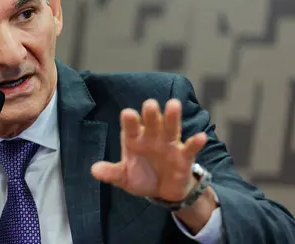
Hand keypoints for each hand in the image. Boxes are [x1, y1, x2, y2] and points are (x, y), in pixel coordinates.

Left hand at [91, 98, 206, 201]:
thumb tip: (94, 170)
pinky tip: (201, 136)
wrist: (163, 191)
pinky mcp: (184, 156)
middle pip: (152, 123)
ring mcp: (169, 145)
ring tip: (174, 105)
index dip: (130, 121)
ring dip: (172, 117)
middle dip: (151, 114)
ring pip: (171, 128)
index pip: (131, 128)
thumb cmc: (142, 176)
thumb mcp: (124, 177)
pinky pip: (190, 147)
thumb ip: (111, 173)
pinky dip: (196, 142)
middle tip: (150, 104)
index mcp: (135, 139)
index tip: (127, 114)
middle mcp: (152, 137)